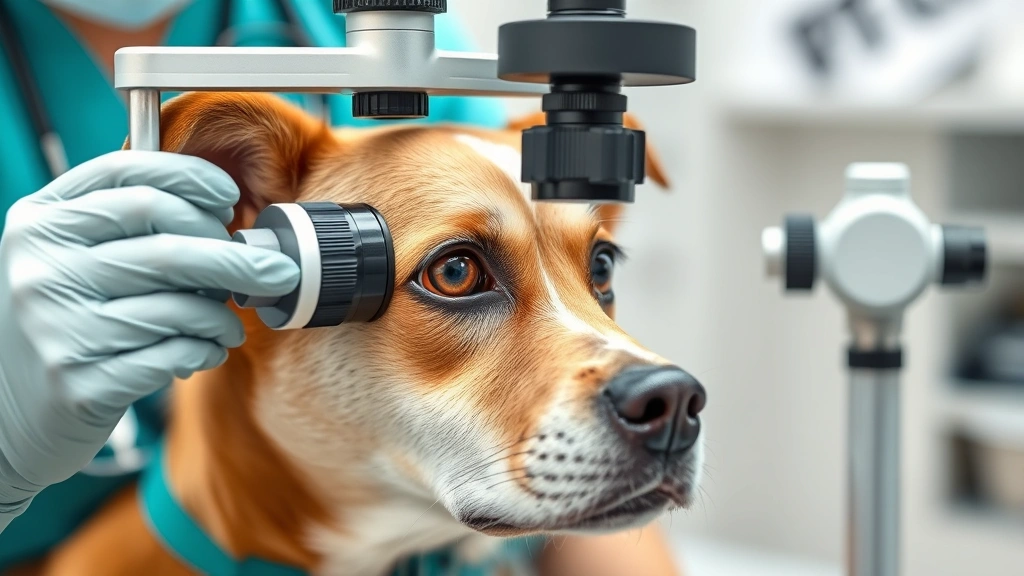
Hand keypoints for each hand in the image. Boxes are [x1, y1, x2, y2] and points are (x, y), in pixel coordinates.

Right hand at [0, 151, 298, 527]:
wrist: (5, 416)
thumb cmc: (62, 323)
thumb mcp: (71, 258)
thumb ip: (128, 227)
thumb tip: (224, 214)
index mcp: (40, 221)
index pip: (128, 176)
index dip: (190, 179)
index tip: (229, 199)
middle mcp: (41, 266)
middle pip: (169, 244)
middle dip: (237, 257)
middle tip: (273, 271)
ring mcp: (56, 325)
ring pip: (179, 305)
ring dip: (222, 317)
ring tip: (228, 326)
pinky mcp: (79, 381)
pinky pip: (174, 353)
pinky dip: (204, 350)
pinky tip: (204, 352)